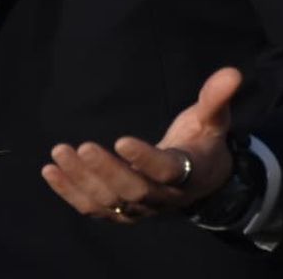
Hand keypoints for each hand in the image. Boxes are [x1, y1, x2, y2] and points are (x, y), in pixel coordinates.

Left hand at [41, 66, 241, 223]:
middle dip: (104, 170)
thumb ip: (216, 98)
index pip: (164, 170)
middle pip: (132, 190)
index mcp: (186, 173)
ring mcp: (140, 208)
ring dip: (81, 180)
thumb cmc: (202, 143)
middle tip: (80, 147)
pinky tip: (50, 172)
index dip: (144, 158)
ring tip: (59, 153)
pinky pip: (93, 209)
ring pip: (109, 202)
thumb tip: (232, 72)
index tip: (121, 140)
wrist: (201, 181)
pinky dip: (70, 193)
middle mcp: (162, 197)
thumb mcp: (213, 120)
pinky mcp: (121, 211)